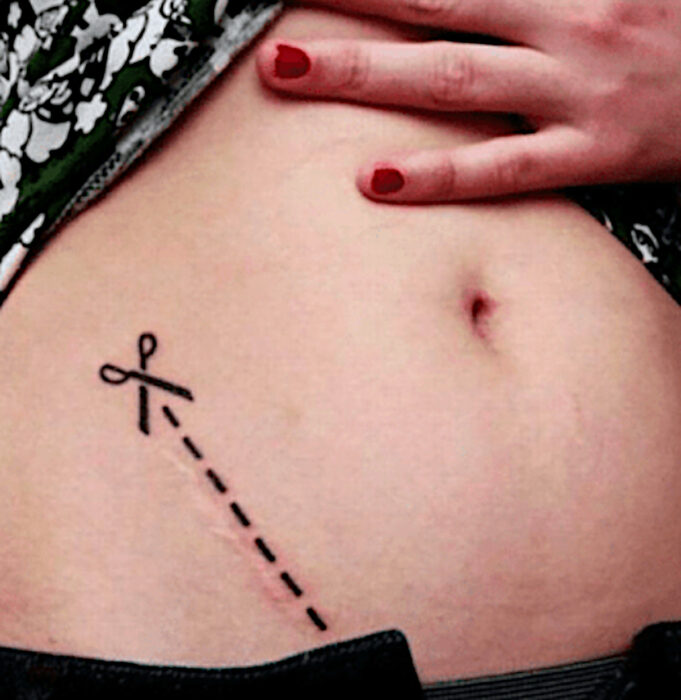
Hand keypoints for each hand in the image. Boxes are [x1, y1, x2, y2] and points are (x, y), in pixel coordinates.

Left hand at [256, 0, 680, 201]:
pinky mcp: (595, 153)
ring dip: (364, 72)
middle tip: (274, 18)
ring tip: (288, 73)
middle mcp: (567, 21)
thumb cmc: (677, 23)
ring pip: (452, 80)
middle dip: (348, 6)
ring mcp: (576, 90)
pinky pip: (504, 169)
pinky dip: (441, 176)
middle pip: (433, 8)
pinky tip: (378, 180)